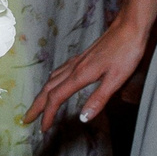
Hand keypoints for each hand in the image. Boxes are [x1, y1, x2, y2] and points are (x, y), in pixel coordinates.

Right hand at [29, 13, 150, 126]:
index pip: (56, 98)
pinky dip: (51, 81)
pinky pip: (59, 71)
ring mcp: (77, 61)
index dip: (48, 115)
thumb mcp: (116, 79)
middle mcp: (74, 68)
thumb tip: (82, 118)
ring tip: (37, 105)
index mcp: (80, 75)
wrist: (130, 26)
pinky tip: (54, 82)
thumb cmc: (126, 52)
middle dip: (37, 106)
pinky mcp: (83, 57)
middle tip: (26, 119)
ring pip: (52, 79)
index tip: (43, 129)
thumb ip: (98, 99)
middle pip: (48, 89)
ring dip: (42, 94)